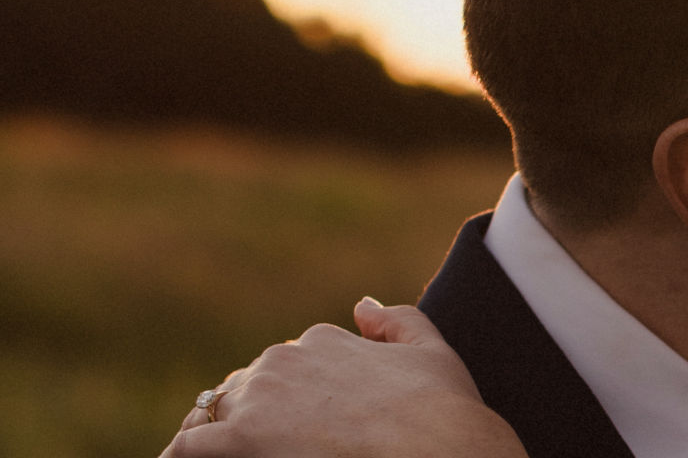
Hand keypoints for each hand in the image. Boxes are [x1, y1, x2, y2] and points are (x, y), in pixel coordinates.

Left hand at [160, 298, 526, 457]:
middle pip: (247, 388)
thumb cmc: (445, 411)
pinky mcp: (239, 438)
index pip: (288, 365)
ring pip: (214, 413)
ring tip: (233, 453)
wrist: (442, 449)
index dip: (294, 398)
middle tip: (273, 445)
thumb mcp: (432, 352)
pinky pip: (187, 446)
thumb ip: (397, 321)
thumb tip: (362, 304)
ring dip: (217, 433)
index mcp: (324, 340)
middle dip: (254, 414)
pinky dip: (183, 455)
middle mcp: (285, 360)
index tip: (308, 425)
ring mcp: (260, 399)